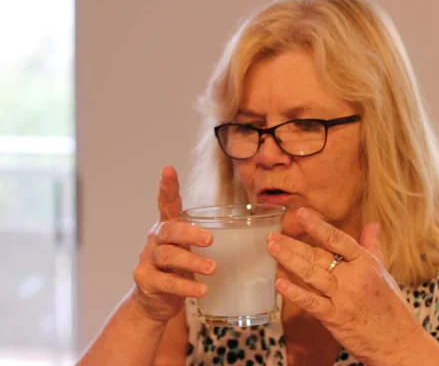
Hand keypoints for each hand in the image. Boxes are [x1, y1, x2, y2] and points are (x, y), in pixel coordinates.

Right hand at [130, 166, 215, 322]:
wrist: (156, 301)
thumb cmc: (181, 268)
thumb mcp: (191, 248)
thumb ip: (208, 236)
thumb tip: (258, 229)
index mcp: (168, 226)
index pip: (166, 203)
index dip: (167, 187)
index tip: (168, 169)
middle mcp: (155, 239)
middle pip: (169, 230)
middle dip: (189, 233)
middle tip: (209, 239)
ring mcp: (148, 260)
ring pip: (168, 256)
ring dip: (192, 262)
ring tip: (212, 268)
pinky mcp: (146, 281)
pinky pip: (167, 282)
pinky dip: (186, 286)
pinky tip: (201, 290)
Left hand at [267, 208, 419, 365]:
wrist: (399, 342)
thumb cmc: (391, 307)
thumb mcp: (383, 272)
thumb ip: (372, 247)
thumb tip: (373, 225)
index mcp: (366, 262)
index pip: (337, 239)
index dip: (317, 225)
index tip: (301, 213)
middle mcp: (353, 277)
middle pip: (318, 256)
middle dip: (293, 244)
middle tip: (272, 234)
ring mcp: (343, 298)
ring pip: (311, 274)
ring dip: (289, 260)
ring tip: (272, 248)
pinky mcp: (335, 318)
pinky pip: (311, 303)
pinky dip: (295, 293)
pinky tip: (279, 283)